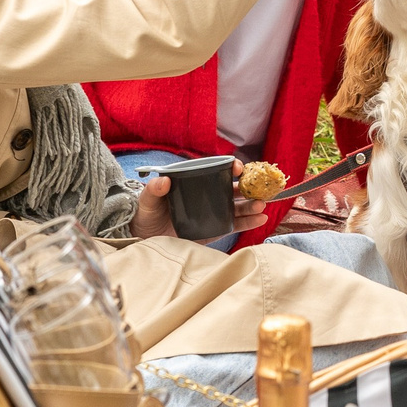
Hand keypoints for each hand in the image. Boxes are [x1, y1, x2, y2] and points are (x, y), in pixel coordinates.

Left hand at [124, 163, 270, 239]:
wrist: (145, 240)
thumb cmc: (147, 215)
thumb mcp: (147, 201)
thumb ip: (153, 190)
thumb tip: (164, 181)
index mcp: (196, 182)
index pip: (217, 170)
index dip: (231, 167)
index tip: (238, 169)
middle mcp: (208, 195)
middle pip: (233, 189)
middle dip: (248, 188)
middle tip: (258, 191)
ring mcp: (213, 213)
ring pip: (237, 207)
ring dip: (251, 205)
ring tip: (261, 206)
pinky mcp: (215, 230)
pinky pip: (235, 225)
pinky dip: (249, 222)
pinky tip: (261, 219)